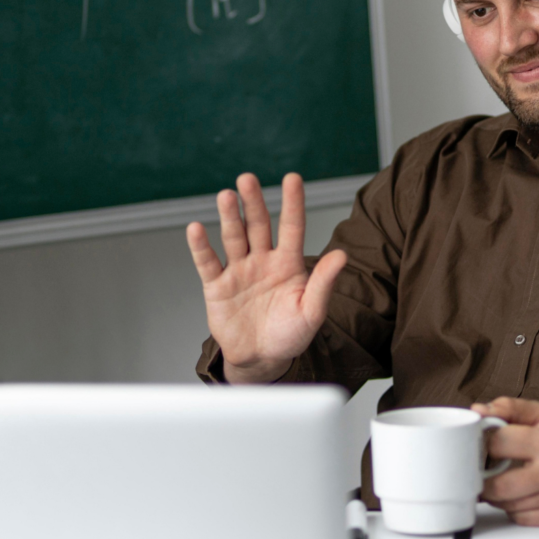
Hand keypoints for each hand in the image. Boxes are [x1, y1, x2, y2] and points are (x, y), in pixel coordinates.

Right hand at [186, 172, 346, 383]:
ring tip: (226, 196)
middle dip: (254, 202)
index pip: (292, 227)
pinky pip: (208, 262)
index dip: (293, 203)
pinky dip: (200, 246)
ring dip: (230, 217)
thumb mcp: (312, 311)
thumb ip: (324, 283)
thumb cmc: (290, 334)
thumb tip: (341, 256)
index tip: (292, 179)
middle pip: (259, 225)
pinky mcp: (217, 285)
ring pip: (234, 237)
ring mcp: (239, 270)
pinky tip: (196, 228)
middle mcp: (263, 260)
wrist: (262, 359)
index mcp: (289, 263)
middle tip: (248, 179)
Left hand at [471, 398, 538, 526]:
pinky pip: (521, 518)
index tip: (483, 443)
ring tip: (504, 478)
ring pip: (506, 505)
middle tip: (484, 469)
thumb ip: (510, 409)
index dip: (484, 443)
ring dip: (498, 494)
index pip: (498, 444)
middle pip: (497, 486)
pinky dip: (514, 508)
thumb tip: (478, 411)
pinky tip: (520, 494)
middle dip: (483, 478)